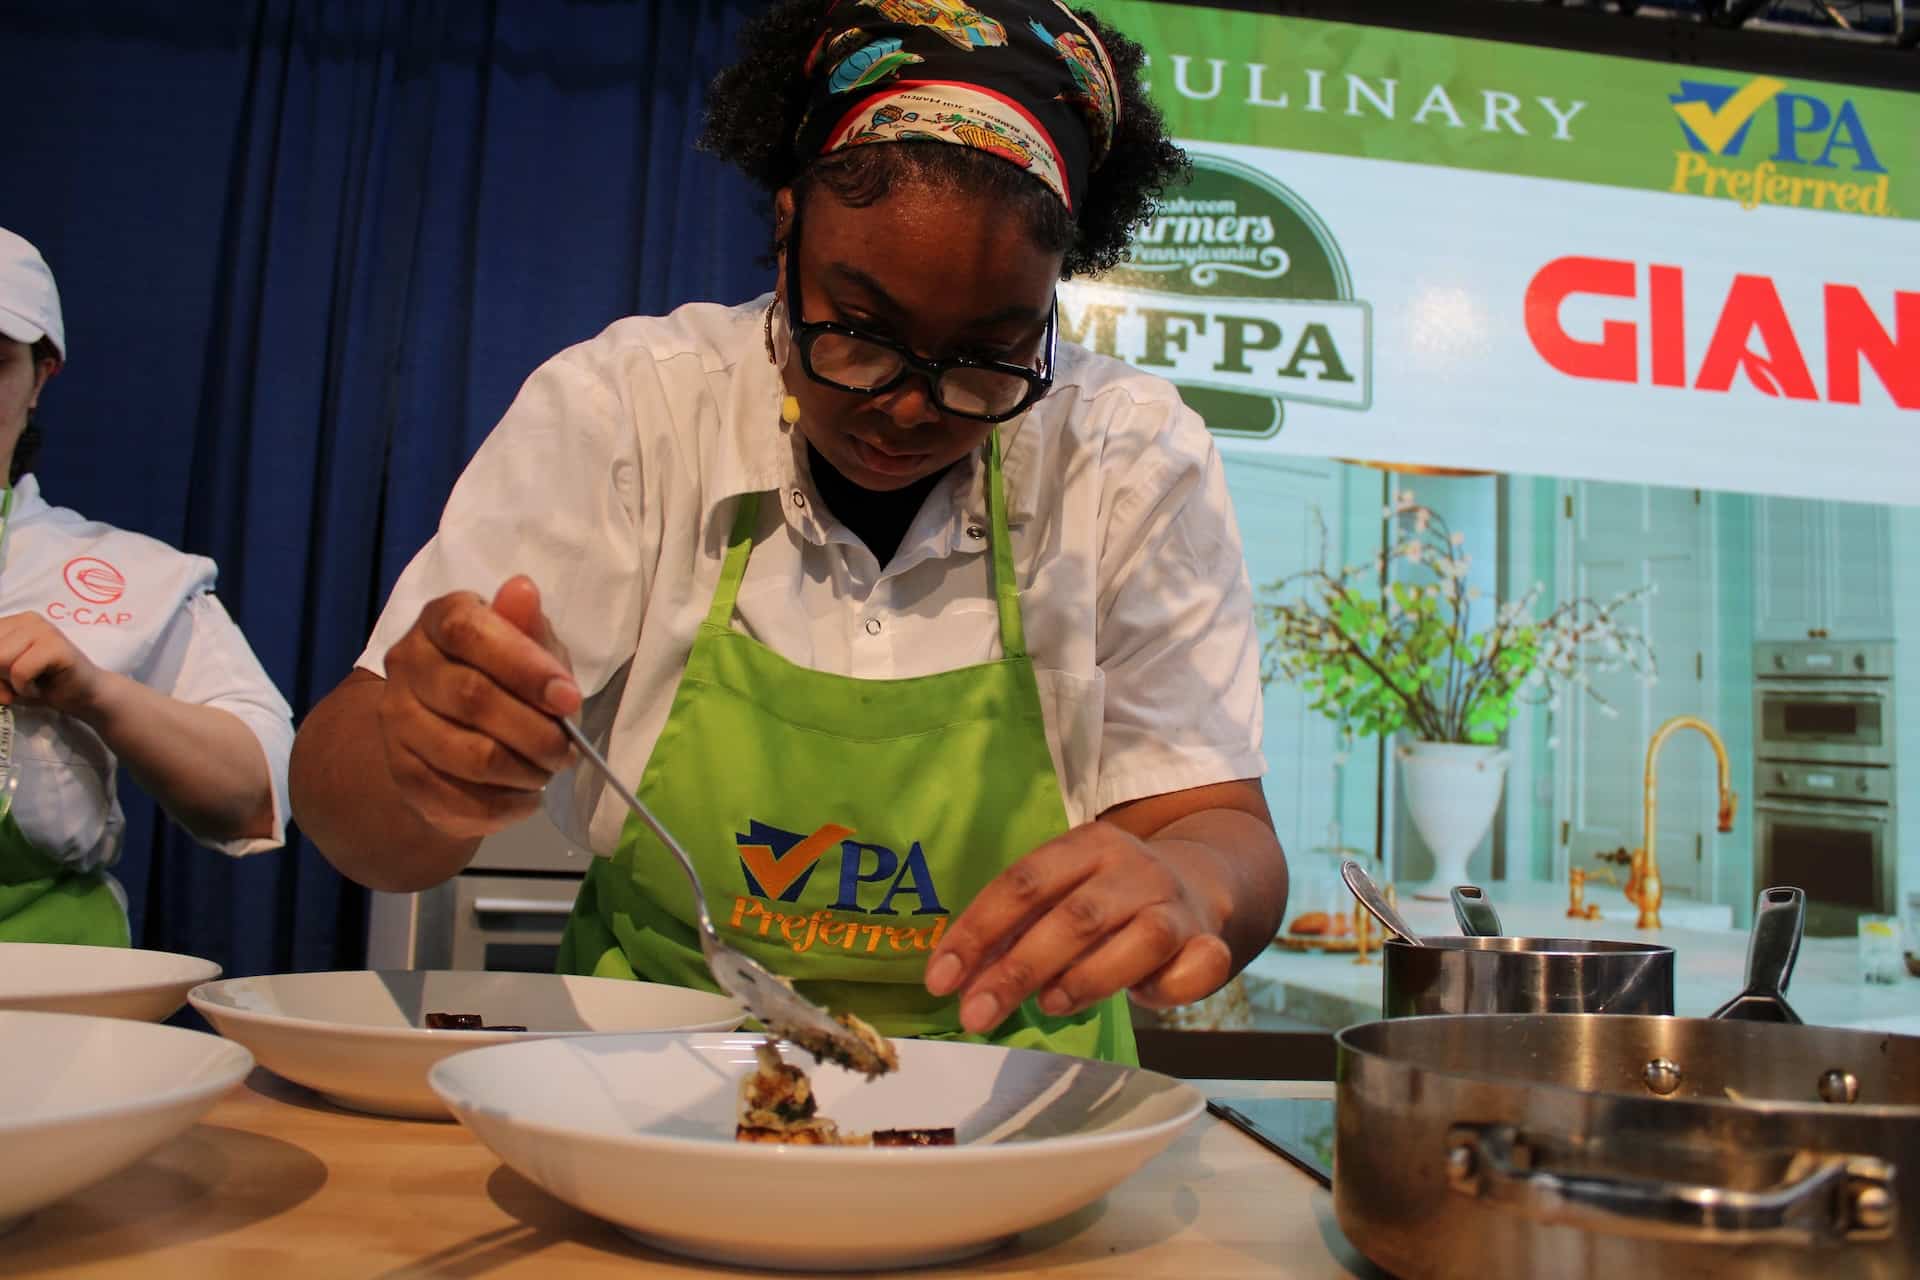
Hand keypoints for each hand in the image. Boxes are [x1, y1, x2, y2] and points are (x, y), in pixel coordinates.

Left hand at [0, 611, 108, 715]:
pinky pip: (20, 671)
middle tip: (14, 687)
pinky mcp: (56, 646)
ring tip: (28, 686)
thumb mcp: (3, 675)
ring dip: (10, 683)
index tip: (1, 682)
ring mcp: (44, 629)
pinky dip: (25, 689)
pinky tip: (40, 689)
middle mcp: (26, 619)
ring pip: (0, 659)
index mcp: (10, 622)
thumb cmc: (41, 686)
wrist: (86, 696)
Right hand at [377, 576, 581, 838]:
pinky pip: (460, 800)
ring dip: (525, 771)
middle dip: (536, 731)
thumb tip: (522, 590)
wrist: (457, 727)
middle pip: (472, 699)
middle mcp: (407, 664)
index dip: (524, 666)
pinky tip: (526, 796)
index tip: (569, 697)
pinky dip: (507, 805)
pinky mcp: (403, 774)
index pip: (469, 632)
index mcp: (440, 619)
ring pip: (469, 756)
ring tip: (547, 770)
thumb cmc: (508, 674)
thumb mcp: (531, 645)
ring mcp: (397, 722)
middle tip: (568, 750)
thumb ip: (528, 627)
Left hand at [923, 820, 1233, 1033]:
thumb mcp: (1060, 897)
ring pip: (1140, 940)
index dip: (977, 932)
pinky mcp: (1209, 943)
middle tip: (975, 1016)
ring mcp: (1175, 906)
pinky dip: (1167, 989)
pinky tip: (1141, 999)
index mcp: (1087, 845)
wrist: (1199, 884)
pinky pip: (1195, 969)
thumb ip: (1015, 932)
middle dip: (1018, 971)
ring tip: (1049, 1006)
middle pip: (1074, 917)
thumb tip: (956, 982)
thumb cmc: (1107, 900)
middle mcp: (1133, 869)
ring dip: (1087, 979)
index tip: (940, 980)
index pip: (1023, 883)